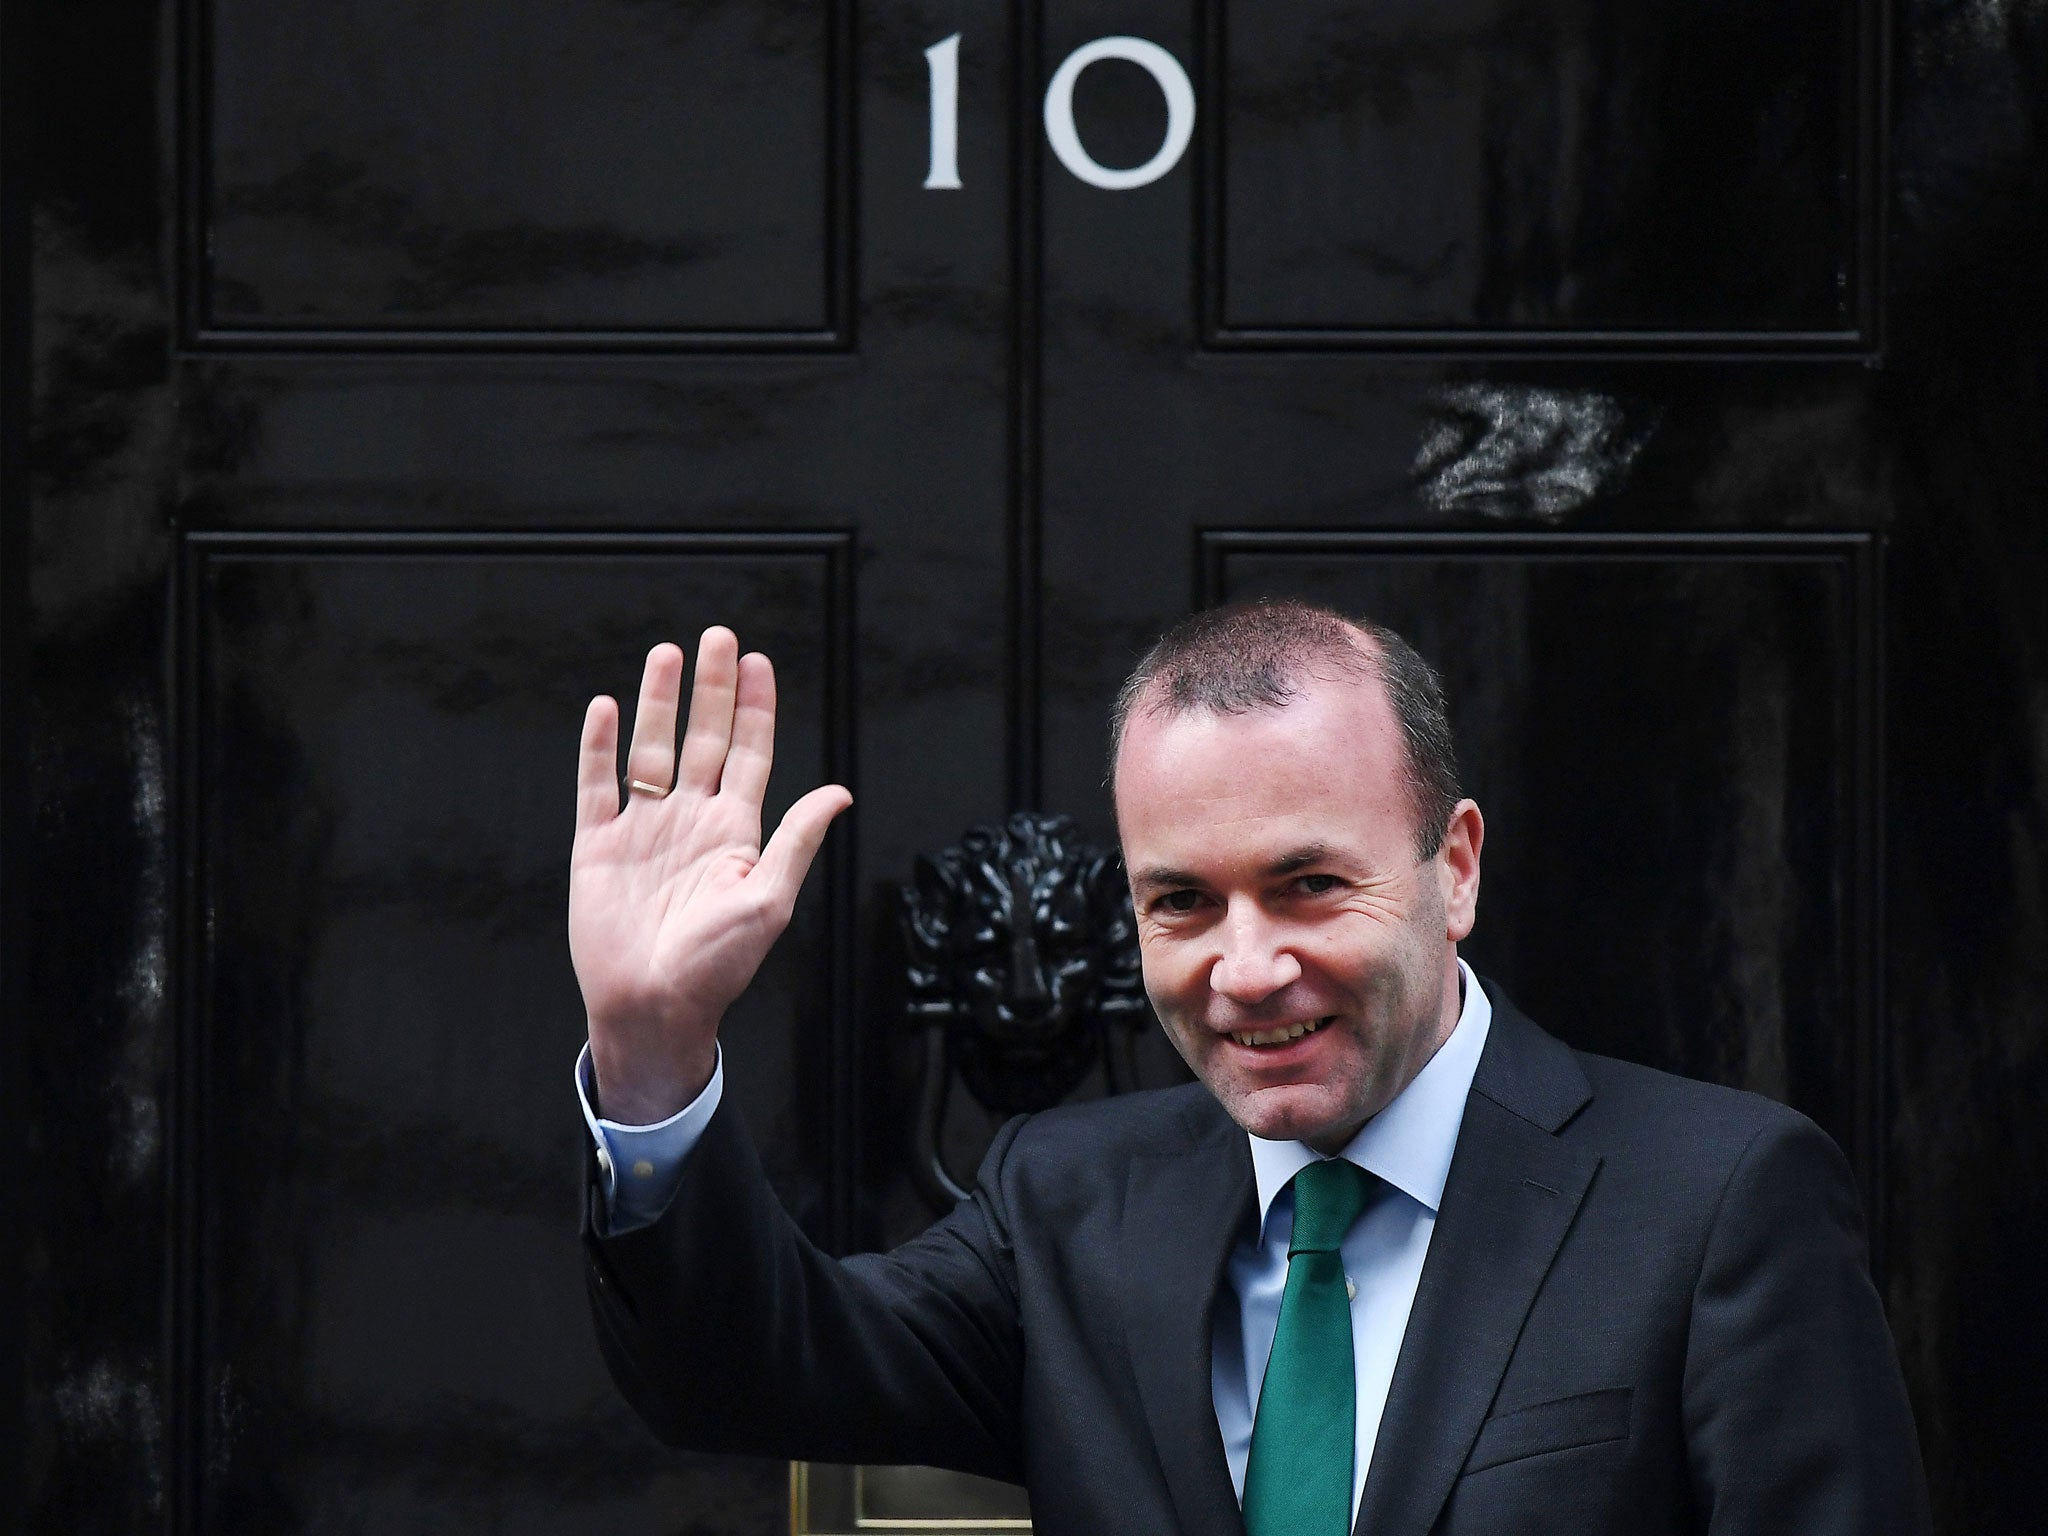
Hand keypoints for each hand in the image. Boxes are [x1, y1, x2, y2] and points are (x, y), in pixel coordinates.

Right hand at [570, 629, 851, 1124]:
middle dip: (711, 688)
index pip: (748, 754)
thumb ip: (797, 841)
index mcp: (735, 833)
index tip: (757, 663)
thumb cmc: (715, 967)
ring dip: (659, 703)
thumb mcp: (770, 901)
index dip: (754, 709)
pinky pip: (597, 784)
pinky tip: (605, 708)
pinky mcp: (598, 845)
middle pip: (702, 738)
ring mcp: (644, 829)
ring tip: (667, 655)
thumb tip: (840, 794)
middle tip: (718, 637)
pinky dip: (599, 746)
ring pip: (652, 749)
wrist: (652, 1007)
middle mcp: (691, 821)